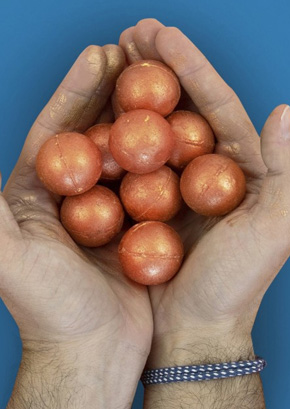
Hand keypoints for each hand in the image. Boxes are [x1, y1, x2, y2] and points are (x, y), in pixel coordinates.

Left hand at [0, 44, 151, 408]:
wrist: (91, 353)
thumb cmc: (49, 310)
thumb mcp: (5, 256)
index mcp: (37, 193)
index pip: (56, 130)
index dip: (74, 91)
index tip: (99, 54)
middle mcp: (73, 196)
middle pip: (93, 132)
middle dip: (111, 92)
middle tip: (132, 53)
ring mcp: (109, 208)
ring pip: (127, 152)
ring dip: (142, 117)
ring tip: (161, 79)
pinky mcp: (138, 224)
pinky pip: (154, 181)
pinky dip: (167, 156)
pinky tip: (183, 132)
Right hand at [119, 18, 288, 407]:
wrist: (193, 328)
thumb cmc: (232, 286)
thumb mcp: (272, 232)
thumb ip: (287, 173)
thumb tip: (284, 110)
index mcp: (242, 168)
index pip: (216, 105)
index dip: (191, 67)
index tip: (161, 33)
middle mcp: (207, 170)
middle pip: (181, 109)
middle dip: (158, 68)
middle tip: (131, 33)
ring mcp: (174, 185)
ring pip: (151, 131)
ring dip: (132, 95)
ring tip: (111, 60)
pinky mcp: (146, 203)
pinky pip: (129, 165)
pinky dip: (114, 138)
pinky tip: (96, 116)